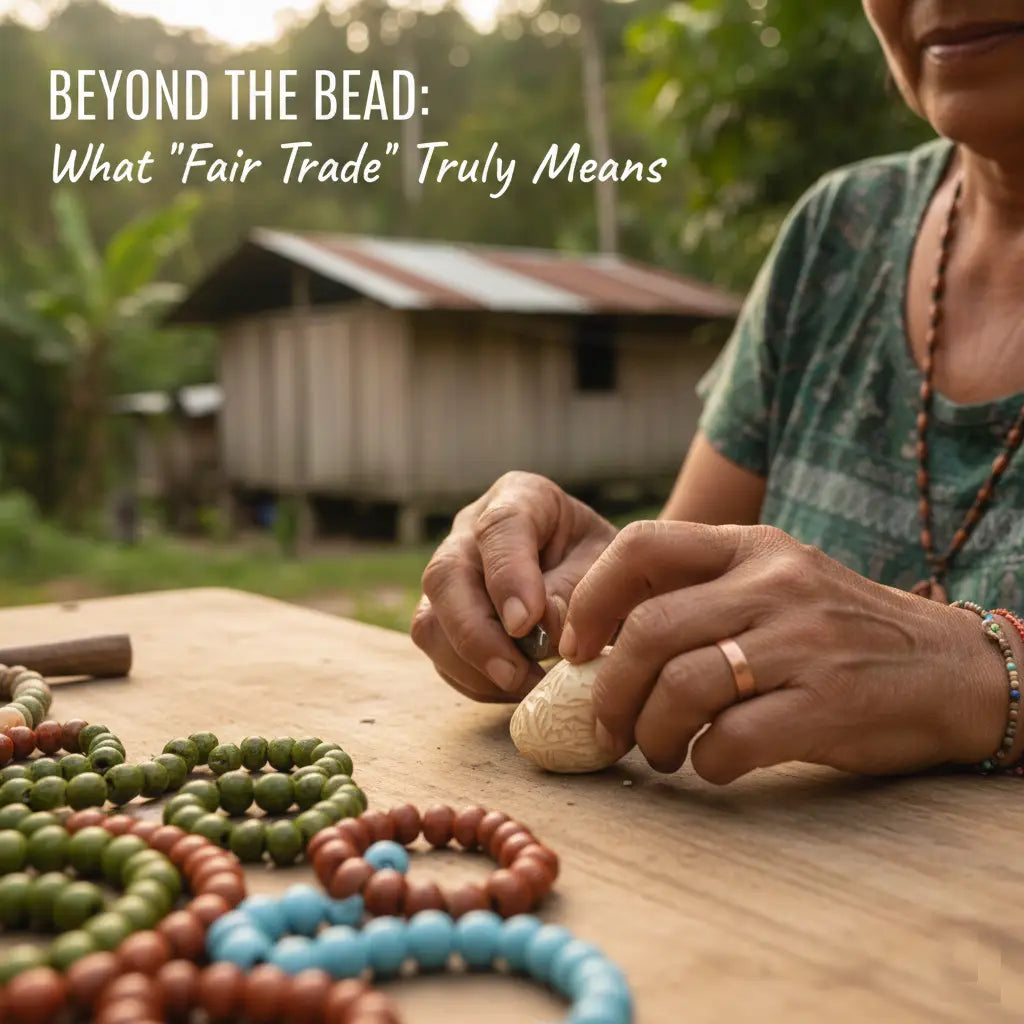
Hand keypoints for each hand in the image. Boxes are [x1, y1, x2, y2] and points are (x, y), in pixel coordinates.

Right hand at [412, 472, 616, 702]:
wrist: (594, 576)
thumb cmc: (603, 564)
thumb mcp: (607, 565)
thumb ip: (576, 589)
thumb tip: (539, 627)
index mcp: (521, 497)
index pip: (499, 527)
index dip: (507, 576)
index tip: (526, 624)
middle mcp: (471, 529)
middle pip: (446, 576)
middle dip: (476, 634)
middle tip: (516, 674)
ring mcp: (451, 573)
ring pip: (430, 620)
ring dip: (472, 664)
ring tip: (523, 685)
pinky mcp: (443, 615)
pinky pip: (439, 652)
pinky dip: (473, 679)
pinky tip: (513, 686)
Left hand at [560, 521, 1013, 781]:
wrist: (951, 669)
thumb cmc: (841, 632)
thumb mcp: (778, 582)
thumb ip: (704, 593)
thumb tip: (606, 638)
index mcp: (753, 546)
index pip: (642, 546)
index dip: (592, 599)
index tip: (576, 648)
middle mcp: (775, 584)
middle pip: (649, 630)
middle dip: (609, 689)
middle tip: (605, 724)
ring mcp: (804, 643)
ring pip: (681, 687)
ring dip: (651, 734)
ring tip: (657, 752)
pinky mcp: (827, 706)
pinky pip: (730, 740)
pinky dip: (704, 763)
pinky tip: (712, 764)